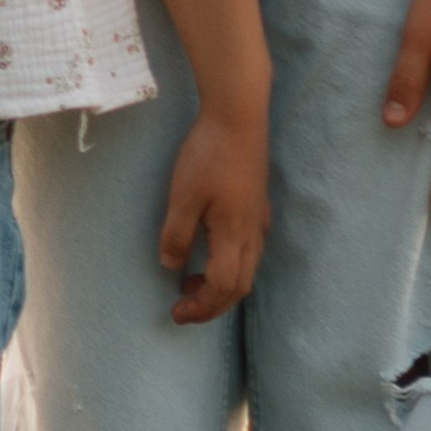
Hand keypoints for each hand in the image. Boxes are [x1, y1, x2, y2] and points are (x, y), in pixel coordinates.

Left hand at [157, 107, 268, 324]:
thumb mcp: (183, 197)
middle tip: (183, 308)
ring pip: (247, 269)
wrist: (238, 117)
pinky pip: (248, 251)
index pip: (223, 288)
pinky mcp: (257, 206)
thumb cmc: (208, 155)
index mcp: (235, 235)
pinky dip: (230, 266)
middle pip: (239, 286)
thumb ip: (177, 235)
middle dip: (212, 304)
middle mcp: (253, 233)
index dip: (201, 307)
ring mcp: (258, 220)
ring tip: (191, 283)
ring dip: (221, 286)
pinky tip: (210, 253)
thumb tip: (171, 266)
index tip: (176, 313)